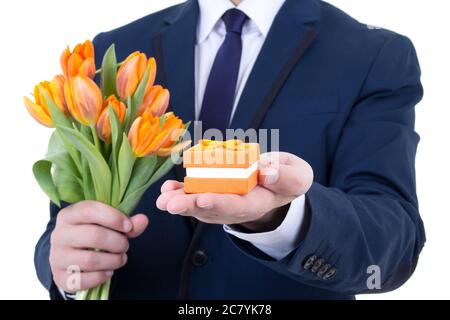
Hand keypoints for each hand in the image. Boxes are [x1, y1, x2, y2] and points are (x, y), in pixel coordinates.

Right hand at [49, 201, 148, 292]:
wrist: (69, 256)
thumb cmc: (91, 234)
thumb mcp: (106, 224)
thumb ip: (126, 222)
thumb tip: (143, 220)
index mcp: (69, 215)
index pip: (90, 210)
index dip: (114, 217)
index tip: (129, 226)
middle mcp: (59, 234)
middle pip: (94, 236)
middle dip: (118, 242)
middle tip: (125, 245)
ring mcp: (57, 256)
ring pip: (91, 260)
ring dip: (114, 260)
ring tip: (121, 258)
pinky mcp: (60, 276)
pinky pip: (84, 279)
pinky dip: (102, 276)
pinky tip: (109, 271)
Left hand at [156, 152, 312, 231]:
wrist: (277, 182)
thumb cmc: (287, 178)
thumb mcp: (297, 176)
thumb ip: (286, 176)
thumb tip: (267, 172)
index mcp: (258, 202)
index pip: (238, 206)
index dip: (220, 203)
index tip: (203, 199)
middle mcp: (237, 206)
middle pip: (212, 209)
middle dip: (190, 206)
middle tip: (170, 204)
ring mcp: (223, 201)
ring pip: (199, 204)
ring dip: (179, 201)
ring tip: (162, 198)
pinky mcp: (214, 192)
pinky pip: (195, 194)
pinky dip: (180, 191)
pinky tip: (167, 187)